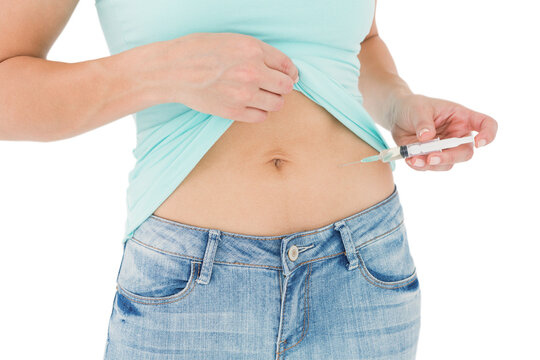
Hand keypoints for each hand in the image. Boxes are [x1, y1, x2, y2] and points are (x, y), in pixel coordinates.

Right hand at [147, 32, 298, 122]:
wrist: (172, 70)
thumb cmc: (199, 51)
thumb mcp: (232, 40)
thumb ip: (258, 53)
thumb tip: (282, 69)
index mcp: (253, 50)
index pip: (287, 66)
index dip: (290, 73)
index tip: (288, 76)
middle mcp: (252, 72)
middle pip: (286, 87)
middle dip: (282, 87)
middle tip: (272, 86)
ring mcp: (243, 94)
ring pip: (277, 104)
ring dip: (271, 101)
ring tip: (259, 95)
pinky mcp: (233, 112)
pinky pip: (261, 117)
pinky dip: (258, 112)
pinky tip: (248, 104)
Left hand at [388, 94, 497, 170]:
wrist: (397, 115)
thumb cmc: (412, 107)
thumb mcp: (417, 109)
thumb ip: (423, 122)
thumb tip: (426, 137)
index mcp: (461, 118)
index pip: (486, 124)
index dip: (488, 134)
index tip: (479, 142)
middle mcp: (457, 135)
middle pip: (465, 152)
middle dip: (449, 158)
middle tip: (431, 158)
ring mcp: (445, 148)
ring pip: (448, 164)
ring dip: (431, 165)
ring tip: (413, 159)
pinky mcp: (431, 156)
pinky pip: (431, 167)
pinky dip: (421, 166)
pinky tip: (410, 160)